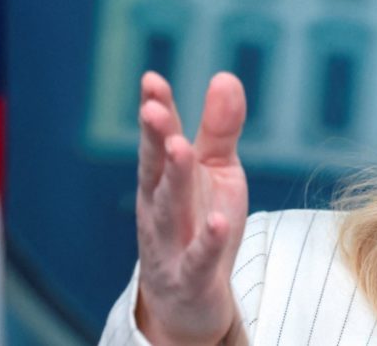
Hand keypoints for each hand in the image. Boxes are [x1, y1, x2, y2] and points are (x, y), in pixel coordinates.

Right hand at [133, 72, 248, 344]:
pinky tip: (218, 221)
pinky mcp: (190, 278)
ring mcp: (170, 245)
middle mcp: (159, 208)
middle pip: (156, 170)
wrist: (189, 300)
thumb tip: (225, 76)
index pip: (159, 139)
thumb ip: (219, 128)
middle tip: (153, 108)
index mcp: (164, 178)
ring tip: (181, 148)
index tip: (151, 80)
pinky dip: (207, 242)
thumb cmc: (199, 223)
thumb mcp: (216, 171)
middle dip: (155, 139)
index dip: (157, 109)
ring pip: (168, 210)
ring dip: (174, 179)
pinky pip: (198, 260)